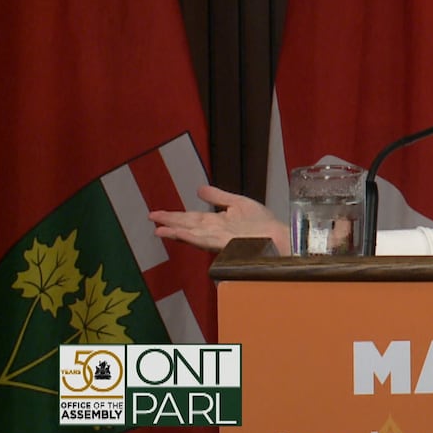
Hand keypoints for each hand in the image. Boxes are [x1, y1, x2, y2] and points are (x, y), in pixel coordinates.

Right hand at [149, 185, 289, 253]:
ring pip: (193, 234)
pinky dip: (192, 237)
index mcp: (217, 223)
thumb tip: (199, 189)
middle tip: (151, 218)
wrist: (280, 236)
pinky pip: (207, 240)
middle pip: (188, 226)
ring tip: (159, 228)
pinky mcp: (227, 243)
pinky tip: (181, 234)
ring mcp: (220, 238)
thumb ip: (218, 197)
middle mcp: (215, 232)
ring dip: (176, 231)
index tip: (156, 215)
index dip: (174, 217)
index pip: (191, 219)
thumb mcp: (238, 203)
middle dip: (170, 222)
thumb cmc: (263, 224)